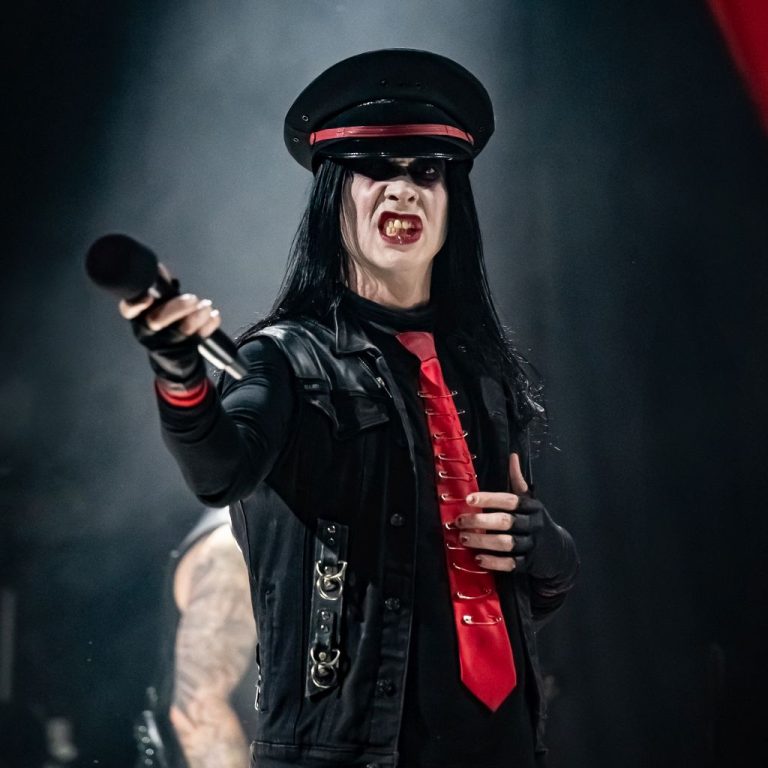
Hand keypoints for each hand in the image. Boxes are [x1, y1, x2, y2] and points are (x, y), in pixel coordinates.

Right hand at [118, 265, 221, 385]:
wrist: (172, 356)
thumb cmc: (164, 321)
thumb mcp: (157, 304)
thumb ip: (159, 286)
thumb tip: (160, 270)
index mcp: (139, 316)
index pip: (129, 310)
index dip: (135, 304)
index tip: (147, 297)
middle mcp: (150, 330)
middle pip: (158, 321)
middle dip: (177, 308)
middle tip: (192, 299)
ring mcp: (168, 342)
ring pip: (182, 330)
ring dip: (197, 316)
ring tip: (206, 306)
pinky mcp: (186, 349)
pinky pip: (200, 337)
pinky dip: (209, 325)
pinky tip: (213, 316)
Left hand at [454, 453, 567, 576]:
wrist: (559, 551)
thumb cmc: (536, 521)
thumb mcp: (530, 501)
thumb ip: (518, 481)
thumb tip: (513, 456)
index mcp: (532, 507)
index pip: (509, 500)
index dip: (489, 499)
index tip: (469, 499)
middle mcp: (533, 524)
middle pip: (505, 522)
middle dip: (480, 522)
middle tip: (459, 522)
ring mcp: (532, 545)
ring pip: (506, 543)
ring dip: (483, 541)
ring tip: (463, 538)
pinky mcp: (529, 564)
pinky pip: (511, 564)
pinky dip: (494, 562)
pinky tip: (479, 559)